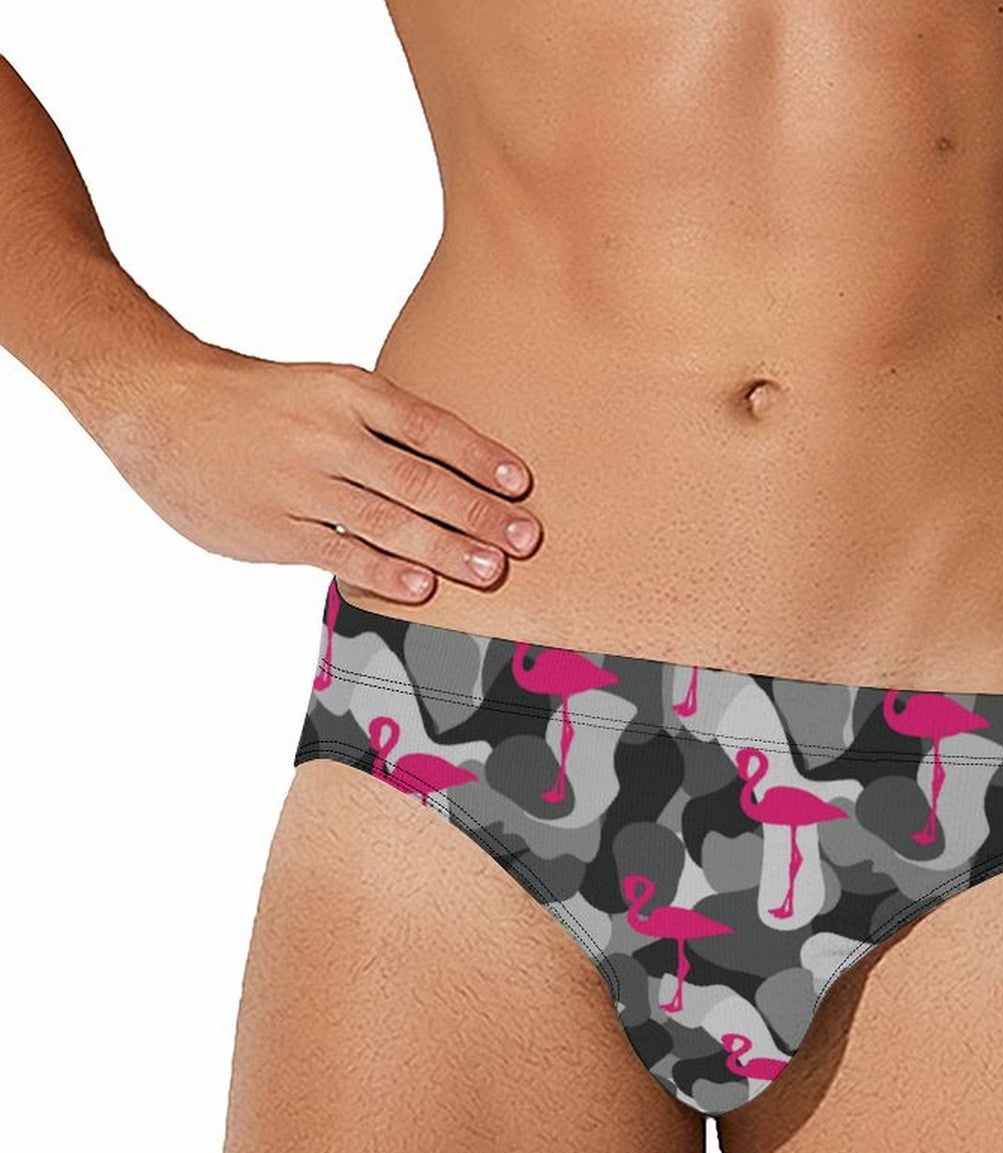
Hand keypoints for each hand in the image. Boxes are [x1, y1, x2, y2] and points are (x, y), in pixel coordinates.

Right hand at [90, 337, 541, 601]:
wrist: (153, 402)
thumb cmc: (253, 401)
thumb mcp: (319, 389)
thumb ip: (378, 426)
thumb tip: (453, 470)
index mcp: (346, 391)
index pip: (428, 425)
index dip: (479, 456)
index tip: (521, 484)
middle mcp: (327, 434)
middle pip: (417, 478)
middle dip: (477, 512)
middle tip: (524, 539)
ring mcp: (299, 482)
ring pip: (385, 520)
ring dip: (443, 548)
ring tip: (489, 570)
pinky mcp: (273, 527)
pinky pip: (337, 554)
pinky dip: (382, 573)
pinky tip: (421, 588)